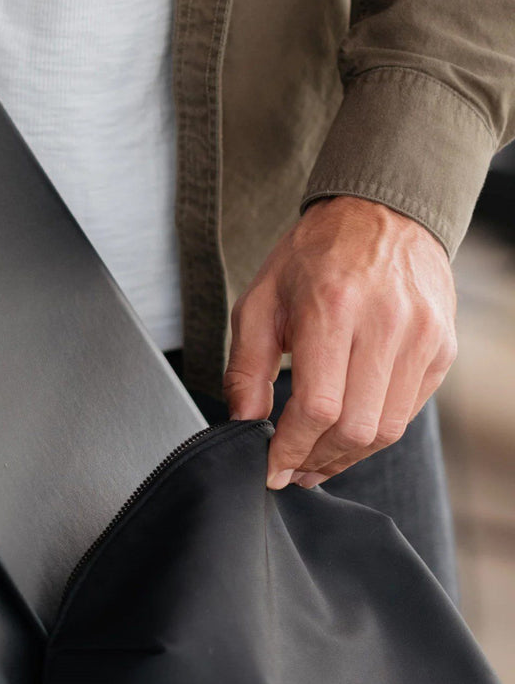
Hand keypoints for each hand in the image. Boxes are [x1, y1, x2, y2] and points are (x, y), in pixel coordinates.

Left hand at [224, 196, 456, 488]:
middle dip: (317, 459)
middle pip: (356, 427)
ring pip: (387, 429)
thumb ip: (246, 368)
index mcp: (333, 308)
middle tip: (292, 468)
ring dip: (346, 456)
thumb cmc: (313, 258)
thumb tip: (243, 423)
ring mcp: (422, 337)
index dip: (291, 448)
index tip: (272, 468)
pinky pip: (408, 411)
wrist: (381, 214)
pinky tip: (346, 434)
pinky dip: (374, 433)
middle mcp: (386, 323)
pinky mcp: (441, 348)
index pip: (318, 406)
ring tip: (316, 460)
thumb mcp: (259, 303)